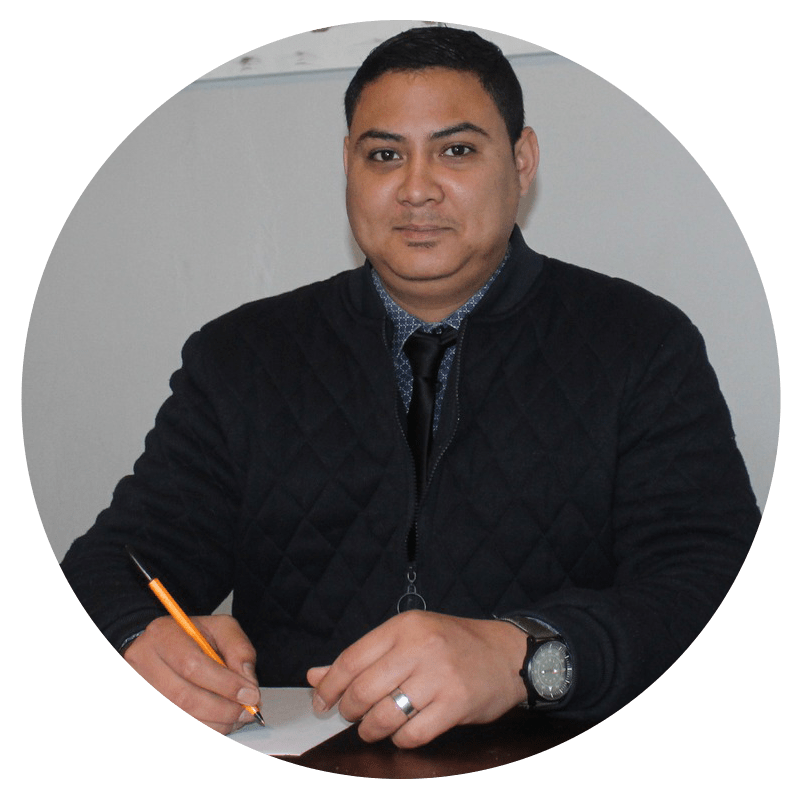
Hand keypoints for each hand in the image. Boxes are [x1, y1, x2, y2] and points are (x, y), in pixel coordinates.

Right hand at [123, 614, 260, 734]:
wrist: (162, 645)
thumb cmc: (192, 637)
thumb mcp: (221, 628)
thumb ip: (239, 650)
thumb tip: (247, 683)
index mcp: (163, 634)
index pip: (192, 665)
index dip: (224, 684)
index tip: (250, 695)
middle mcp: (142, 662)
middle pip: (183, 697)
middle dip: (222, 709)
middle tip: (247, 712)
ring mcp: (138, 688)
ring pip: (178, 717)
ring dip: (213, 724)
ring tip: (235, 719)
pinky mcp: (142, 709)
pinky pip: (174, 728)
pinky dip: (201, 729)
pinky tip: (217, 724)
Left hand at [307, 610, 527, 748]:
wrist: (507, 654)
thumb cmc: (453, 645)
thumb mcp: (408, 638)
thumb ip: (363, 657)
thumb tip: (316, 676)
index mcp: (404, 627)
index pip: (351, 659)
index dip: (328, 686)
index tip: (321, 702)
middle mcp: (420, 648)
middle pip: (363, 690)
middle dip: (348, 710)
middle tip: (350, 715)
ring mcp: (439, 676)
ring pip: (385, 716)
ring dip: (371, 729)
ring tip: (373, 727)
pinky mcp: (456, 704)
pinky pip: (413, 734)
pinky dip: (401, 740)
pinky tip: (403, 733)